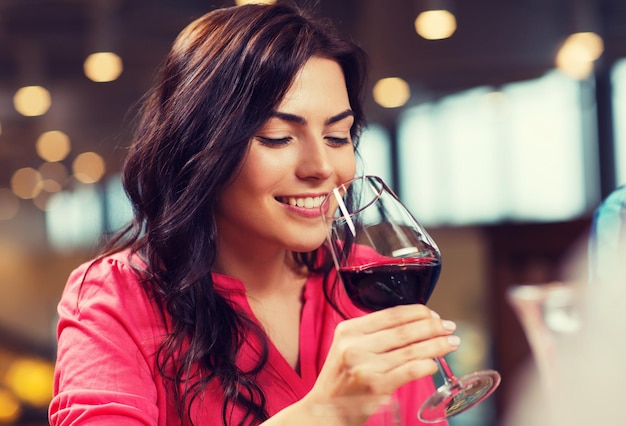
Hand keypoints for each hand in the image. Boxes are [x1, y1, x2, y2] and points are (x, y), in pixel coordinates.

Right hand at [303, 304, 458, 421]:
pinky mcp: (376, 386)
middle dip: (432, 327)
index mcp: (349, 330)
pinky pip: (409, 371)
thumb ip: (373, 334)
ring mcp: (365, 366)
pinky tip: (434, 363)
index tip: (434, 314)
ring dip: (436, 345)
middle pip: (404, 331)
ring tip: (451, 343)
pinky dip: (426, 365)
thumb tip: (415, 324)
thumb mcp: (348, 347)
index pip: (391, 315)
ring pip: (411, 350)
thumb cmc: (342, 378)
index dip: (417, 313)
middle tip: (449, 327)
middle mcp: (355, 345)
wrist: (325, 410)